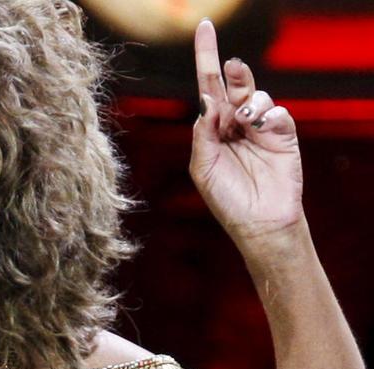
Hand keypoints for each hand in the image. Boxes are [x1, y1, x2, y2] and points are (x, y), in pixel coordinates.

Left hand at [190, 19, 304, 255]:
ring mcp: (260, 128)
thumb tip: (206, 100)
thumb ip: (203, 133)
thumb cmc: (226, 199)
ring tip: (245, 120)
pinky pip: (278, 112)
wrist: (258, 222)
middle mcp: (235, 123)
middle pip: (233, 84)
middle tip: (231, 68)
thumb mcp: (204, 167)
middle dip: (232, 71)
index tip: (204, 26)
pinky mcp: (283, 135)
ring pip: (256, 94)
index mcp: (212, 129)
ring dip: (250, 101)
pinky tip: (262, 127)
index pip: (208, 88)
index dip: (206, 57)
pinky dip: (270, 114)